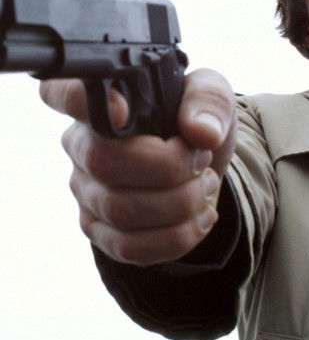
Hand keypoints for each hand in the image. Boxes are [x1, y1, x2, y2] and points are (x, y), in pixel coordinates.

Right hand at [39, 68, 235, 265]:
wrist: (203, 168)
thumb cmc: (198, 124)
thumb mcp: (214, 98)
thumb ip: (209, 101)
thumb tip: (202, 133)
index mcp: (101, 99)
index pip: (64, 92)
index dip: (79, 101)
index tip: (123, 112)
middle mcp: (82, 144)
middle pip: (105, 162)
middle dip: (171, 167)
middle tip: (201, 160)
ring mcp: (87, 191)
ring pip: (121, 211)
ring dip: (182, 202)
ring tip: (205, 185)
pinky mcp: (101, 230)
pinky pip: (130, 247)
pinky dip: (178, 236)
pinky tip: (201, 216)